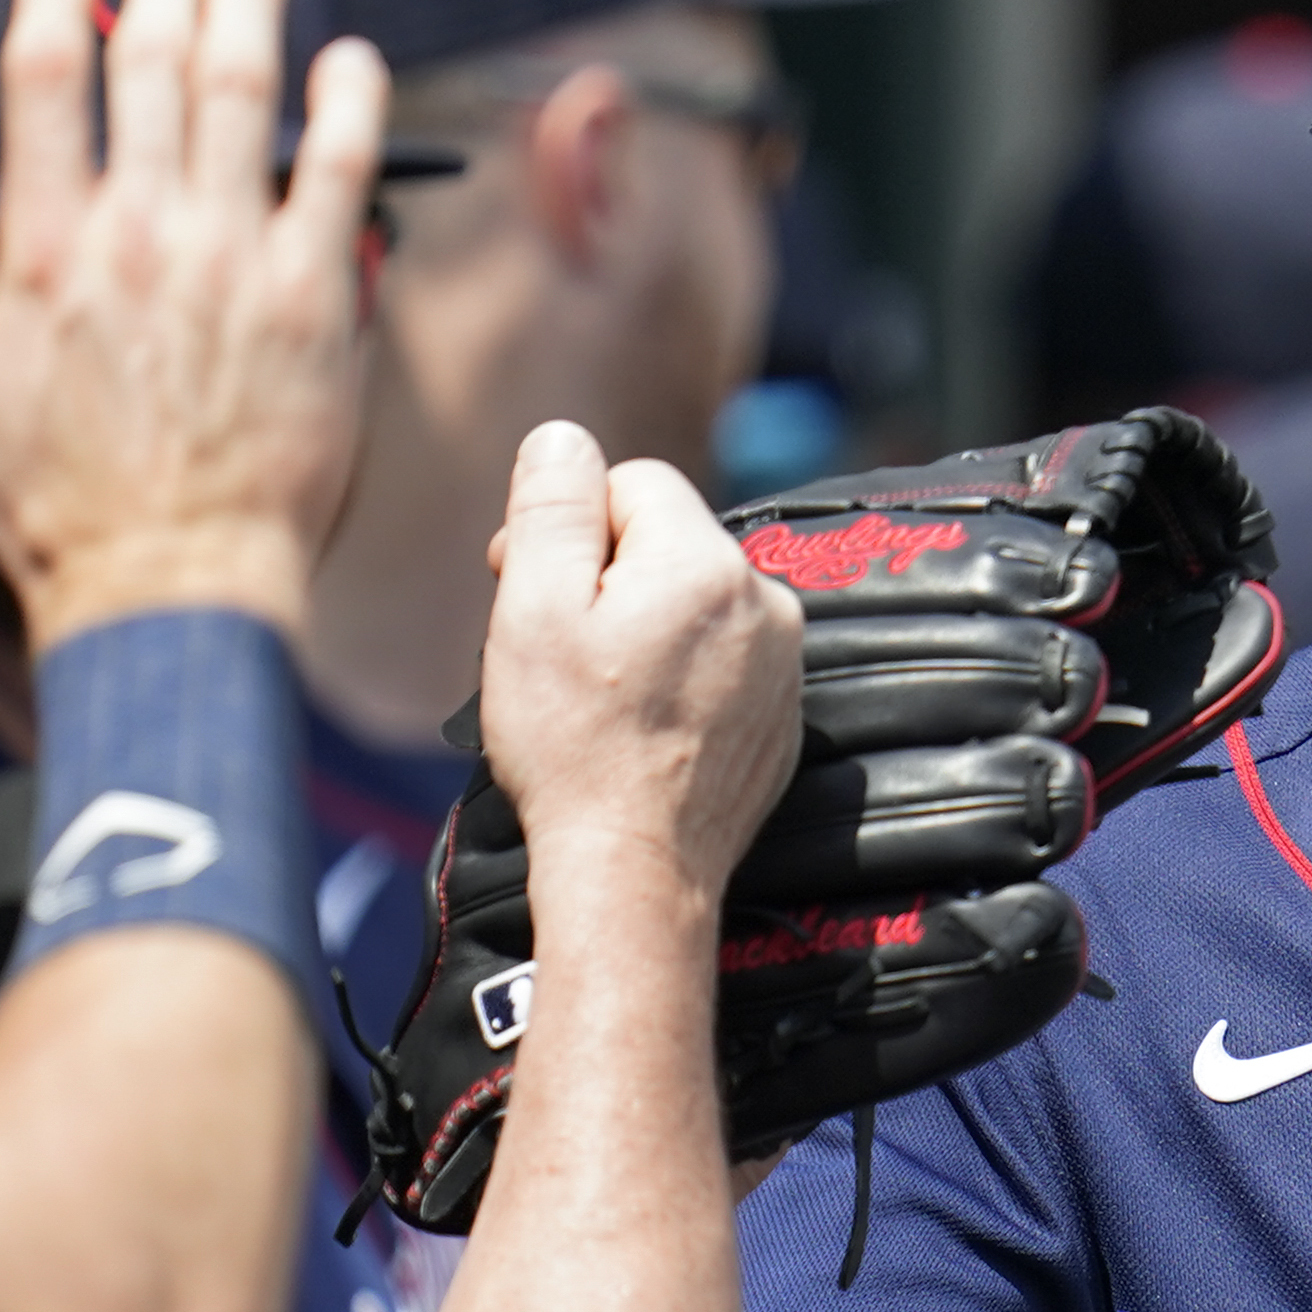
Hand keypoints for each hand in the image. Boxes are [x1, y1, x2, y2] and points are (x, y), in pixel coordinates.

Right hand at [0, 0, 387, 646]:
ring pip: (244, 89)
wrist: (169, 592)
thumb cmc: (49, 514)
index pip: (44, 78)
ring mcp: (234, 260)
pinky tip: (348, 53)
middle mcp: (139, 235)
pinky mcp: (319, 299)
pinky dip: (345, 104)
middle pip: (152, 57)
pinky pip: (338, 173)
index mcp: (44, 251)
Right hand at [477, 419, 801, 888]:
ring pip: (694, 603)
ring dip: (644, 626)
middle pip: (668, 543)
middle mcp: (765, 601)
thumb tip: (564, 440)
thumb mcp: (533, 608)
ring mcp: (782, 664)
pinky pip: (722, 662)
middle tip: (556, 648)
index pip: (634, 483)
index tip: (528, 587)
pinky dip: (680, 677)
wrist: (634, 871)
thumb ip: (553, 507)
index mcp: (705, 562)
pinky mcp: (782, 717)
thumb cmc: (573, 745)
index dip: (571, 529)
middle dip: (607, 576)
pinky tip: (639, 725)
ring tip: (598, 694)